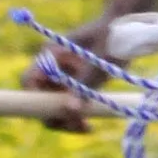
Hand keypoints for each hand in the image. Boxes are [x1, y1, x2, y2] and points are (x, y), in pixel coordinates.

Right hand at [25, 9, 119, 126]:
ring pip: (52, 105)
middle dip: (55, 115)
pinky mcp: (72, 85)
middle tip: (78, 126)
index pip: (29, 80)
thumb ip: (84, 85)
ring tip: (87, 127)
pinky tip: (88, 123)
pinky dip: (74, 115)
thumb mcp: (101, 62)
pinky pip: (66, 105)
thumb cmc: (113, 38)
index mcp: (51, 54)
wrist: (128, 30)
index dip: (35, 99)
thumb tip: (71, 110)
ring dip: (65, 118)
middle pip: (39, 97)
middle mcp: (51, 66)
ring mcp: (60, 77)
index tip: (56, 113)